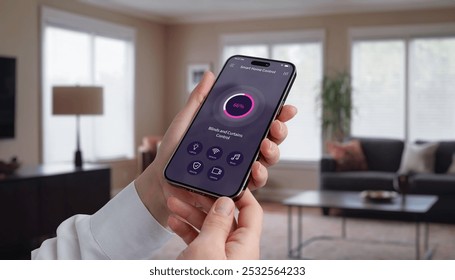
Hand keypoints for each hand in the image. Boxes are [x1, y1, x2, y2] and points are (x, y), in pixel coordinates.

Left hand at [135, 71, 296, 225]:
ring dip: (273, 152)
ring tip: (266, 144)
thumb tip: (211, 75)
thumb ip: (199, 100)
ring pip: (267, 161)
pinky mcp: (234, 187)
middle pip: (270, 140)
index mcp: (235, 132)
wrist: (161, 179)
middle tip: (276, 124)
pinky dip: (258, 175)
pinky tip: (254, 167)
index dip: (278, 113)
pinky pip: (252, 182)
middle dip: (279, 130)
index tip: (286, 106)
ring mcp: (240, 169)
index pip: (261, 121)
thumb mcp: (186, 121)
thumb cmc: (173, 151)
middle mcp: (242, 150)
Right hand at [168, 189, 262, 258]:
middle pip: (226, 218)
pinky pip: (201, 243)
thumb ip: (217, 223)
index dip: (240, 193)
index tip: (224, 181)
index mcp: (246, 246)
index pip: (252, 211)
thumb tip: (225, 202)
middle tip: (192, 190)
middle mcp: (237, 251)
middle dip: (206, 202)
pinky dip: (188, 231)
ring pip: (210, 229)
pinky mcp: (208, 264)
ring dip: (192, 215)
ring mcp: (222, 259)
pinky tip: (174, 222)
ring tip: (174, 203)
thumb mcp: (207, 248)